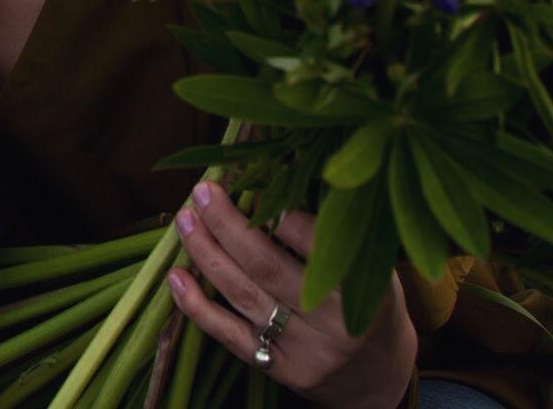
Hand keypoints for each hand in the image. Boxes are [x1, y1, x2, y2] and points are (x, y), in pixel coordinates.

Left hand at [168, 182, 416, 408]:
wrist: (377, 374)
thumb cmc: (372, 304)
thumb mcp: (369, 265)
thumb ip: (331, 233)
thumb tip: (279, 178)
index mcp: (361, 290)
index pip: (317, 247)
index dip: (282, 216)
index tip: (256, 184)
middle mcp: (332, 324)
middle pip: (267, 268)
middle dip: (227, 225)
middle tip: (203, 192)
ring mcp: (302, 351)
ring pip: (243, 296)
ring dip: (206, 254)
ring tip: (185, 220)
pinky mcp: (278, 370)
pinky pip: (230, 336)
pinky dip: (198, 307)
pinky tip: (176, 278)